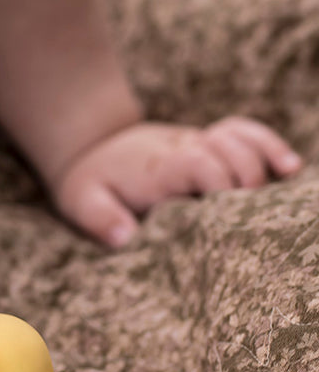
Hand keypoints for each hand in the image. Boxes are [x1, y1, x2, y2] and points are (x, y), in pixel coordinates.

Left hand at [52, 117, 302, 247]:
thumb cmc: (92, 183)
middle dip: (246, 179)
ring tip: (279, 188)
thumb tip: (125, 238)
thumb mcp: (82, 202)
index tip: (224, 213)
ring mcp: (198, 145)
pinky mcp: (210, 146)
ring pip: (238, 138)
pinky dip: (266, 144)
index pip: (198, 163)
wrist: (91, 147)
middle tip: (249, 214)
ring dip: (261, 160)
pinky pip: (243, 133)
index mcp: (157, 168)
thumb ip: (100, 219)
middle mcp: (182, 151)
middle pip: (227, 151)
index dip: (219, 184)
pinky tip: (289, 168)